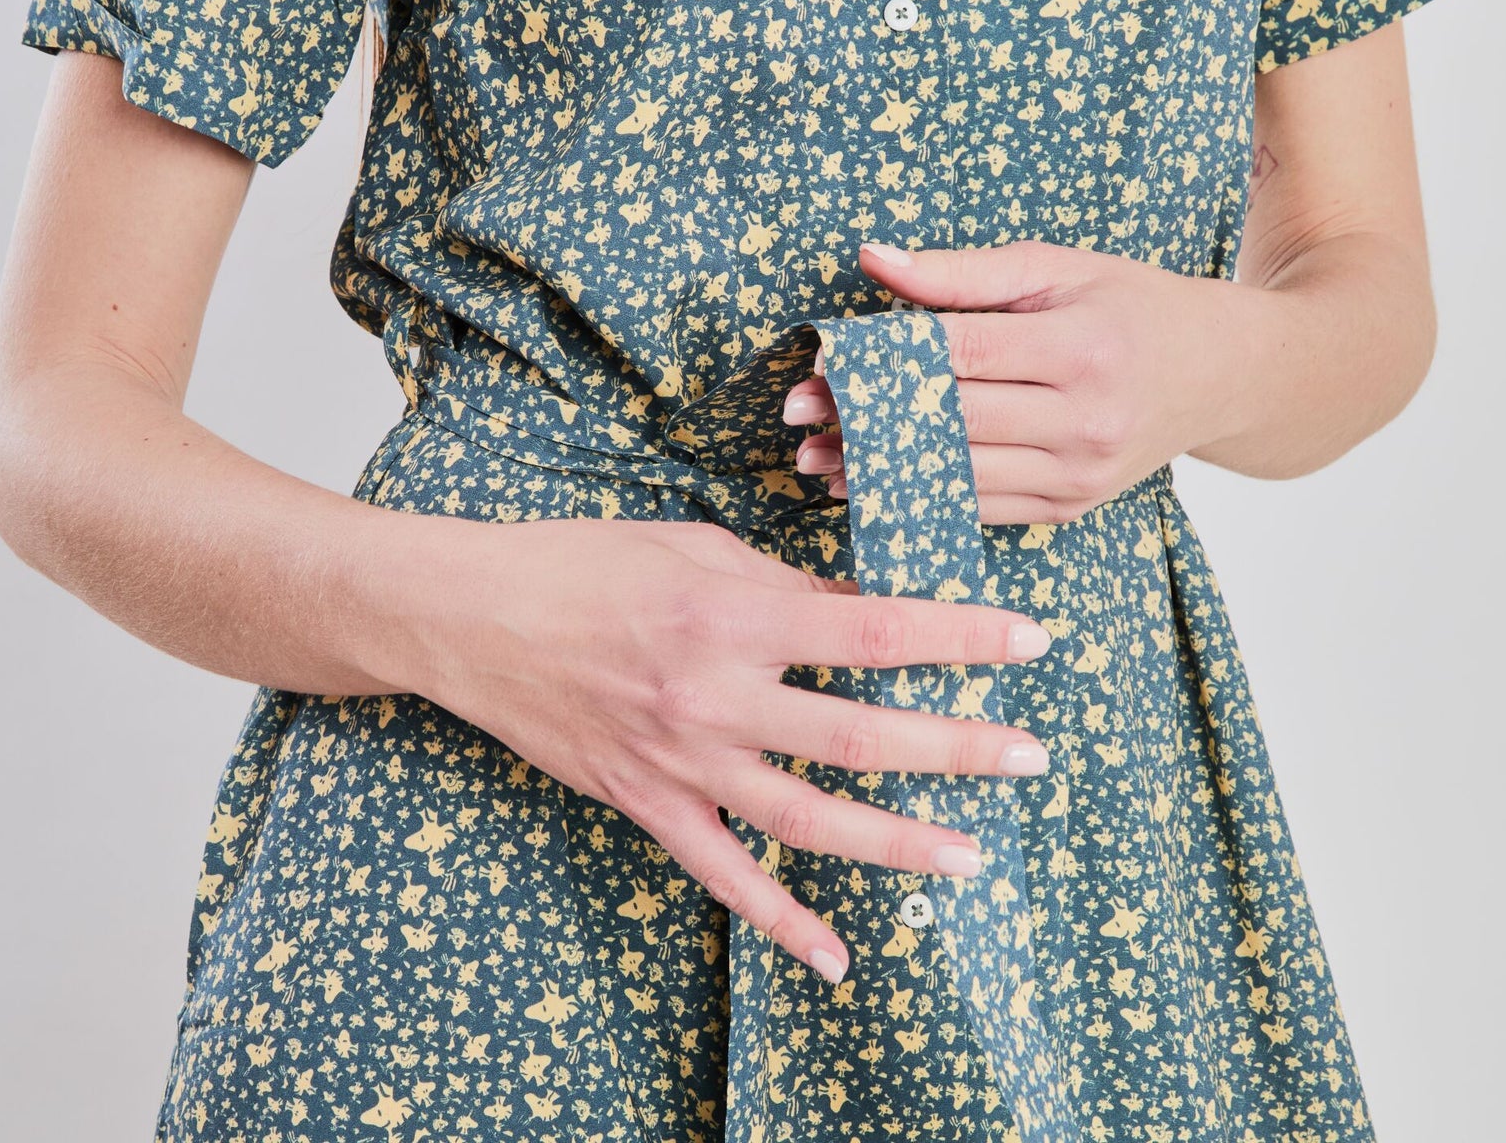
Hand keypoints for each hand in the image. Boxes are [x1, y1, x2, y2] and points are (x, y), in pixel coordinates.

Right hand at [373, 510, 1052, 981]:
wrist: (475, 617)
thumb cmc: (585, 563)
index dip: (958, 636)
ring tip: (972, 857)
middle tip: (1030, 754)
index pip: (872, 630)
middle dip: (957, 746)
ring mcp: (682, 764)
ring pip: (811, 819)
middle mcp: (715, 697)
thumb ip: (783, 585)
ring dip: (898, 842)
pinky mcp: (647, 807)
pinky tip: (837, 957)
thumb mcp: (694, 548)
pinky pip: (726, 878)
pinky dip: (782, 923)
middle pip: (861, 734)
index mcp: (733, 615)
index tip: (1028, 640)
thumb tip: (863, 615)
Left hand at [782, 238, 1249, 522]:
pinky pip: (984, 507)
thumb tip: (873, 258)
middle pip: (953, 419)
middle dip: (868, 416)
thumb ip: (961, 272)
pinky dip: (923, 495)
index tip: (820, 361)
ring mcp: (1079, 473)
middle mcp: (1084, 419)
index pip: (963, 354)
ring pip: (961, 474)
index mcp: (1080, 348)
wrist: (1219, 374)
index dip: (885, 360)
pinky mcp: (1072, 507)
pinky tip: (871, 484)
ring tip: (813, 458)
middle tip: (796, 412)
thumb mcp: (1055, 267)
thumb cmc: (1129, 306)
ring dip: (882, 468)